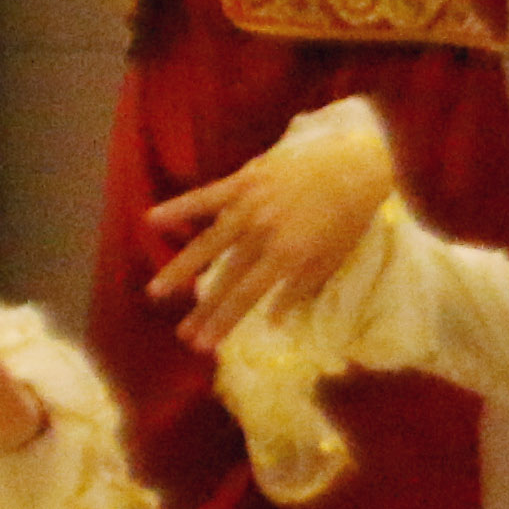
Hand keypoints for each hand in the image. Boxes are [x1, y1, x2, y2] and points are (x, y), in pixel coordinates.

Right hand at [147, 116, 392, 351]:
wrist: (355, 163)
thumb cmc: (348, 215)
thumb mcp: (331, 258)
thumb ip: (300, 289)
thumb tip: (274, 322)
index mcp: (287, 256)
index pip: (247, 296)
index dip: (224, 322)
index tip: (205, 346)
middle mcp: (263, 234)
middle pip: (226, 277)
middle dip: (205, 309)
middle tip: (183, 335)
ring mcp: (250, 206)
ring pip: (208, 243)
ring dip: (181, 269)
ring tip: (157, 292)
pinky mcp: (243, 181)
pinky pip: (207, 196)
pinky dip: (180, 207)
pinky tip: (152, 219)